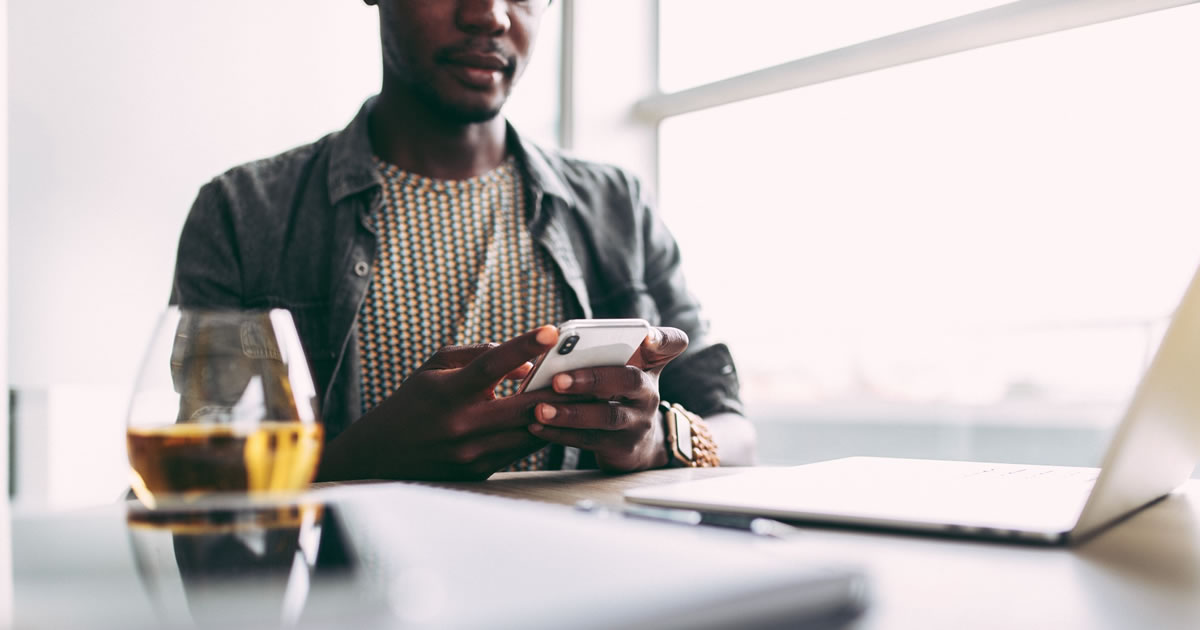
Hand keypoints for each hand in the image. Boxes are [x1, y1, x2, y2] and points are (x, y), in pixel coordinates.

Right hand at [316, 326, 563, 481]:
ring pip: (530, 431)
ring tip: (580, 395)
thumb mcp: (434, 368)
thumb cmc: (413, 403)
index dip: (523, 345)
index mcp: (447, 392)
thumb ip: (478, 356)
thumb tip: (525, 363)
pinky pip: (521, 450)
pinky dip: (539, 432)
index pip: (491, 364)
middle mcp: (461, 424)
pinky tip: (555, 418)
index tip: (551, 331)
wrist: (381, 457)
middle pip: (524, 405)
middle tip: (584, 372)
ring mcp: (472, 452)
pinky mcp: (480, 471)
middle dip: (558, 388)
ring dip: (556, 413)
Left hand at [528, 326, 688, 471]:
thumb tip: (550, 342)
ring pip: (607, 417)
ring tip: (540, 409)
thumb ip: (603, 350)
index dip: (661, 339)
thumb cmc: (617, 393)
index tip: (646, 336)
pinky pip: (590, 440)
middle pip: (629, 381)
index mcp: (649, 364)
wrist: (635, 443)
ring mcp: (639, 422)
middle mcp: (649, 392)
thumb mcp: (622, 367)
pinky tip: (536, 427)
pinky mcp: (623, 448)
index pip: (671, 344)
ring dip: (571, 414)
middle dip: (593, 379)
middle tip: (558, 379)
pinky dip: (560, 434)